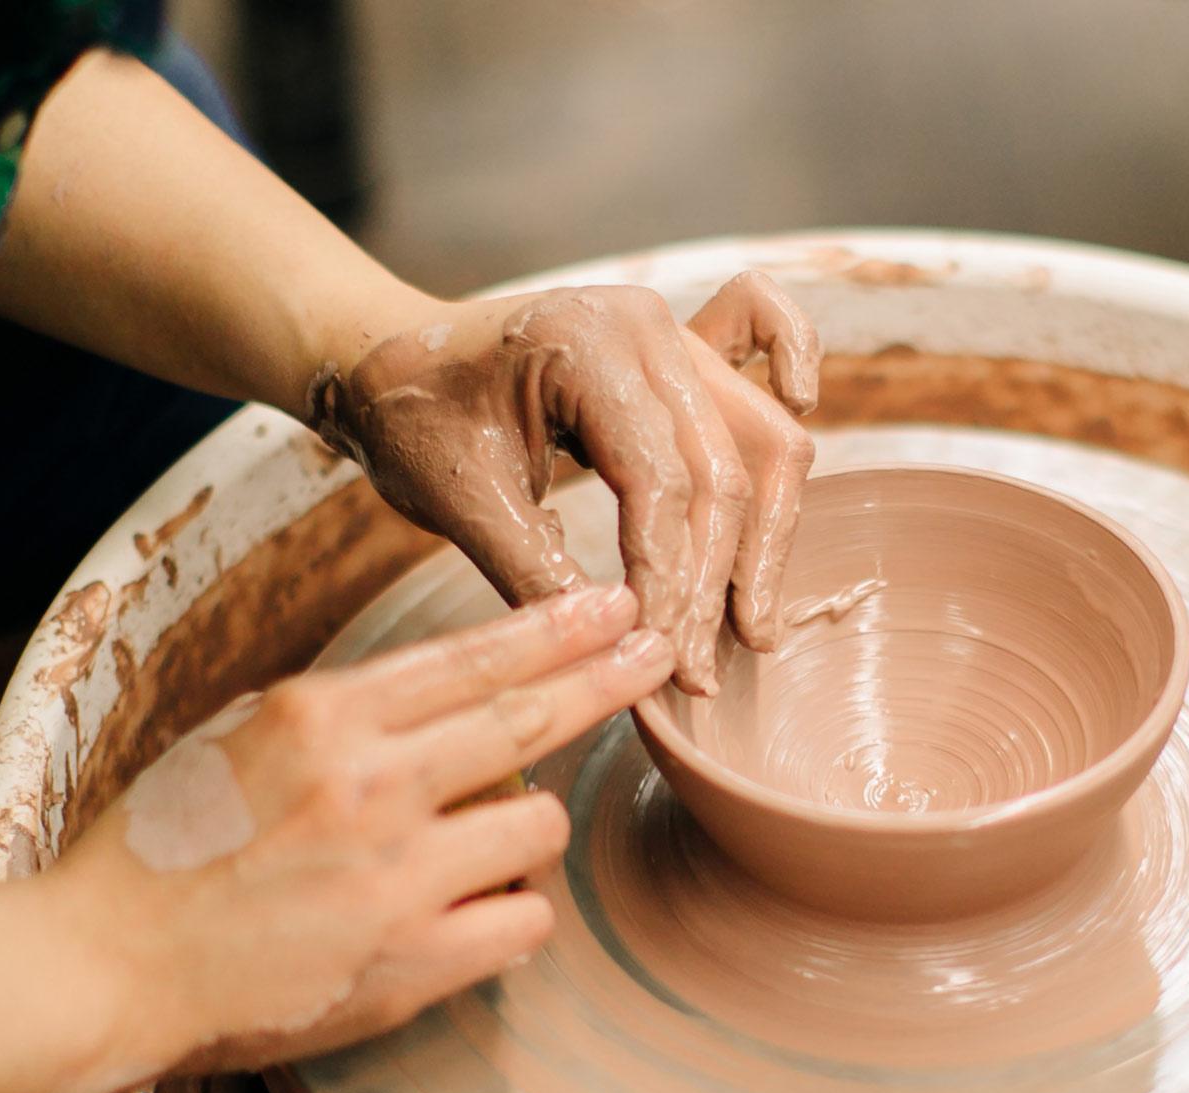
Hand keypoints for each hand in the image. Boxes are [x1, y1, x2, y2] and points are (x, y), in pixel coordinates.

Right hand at [54, 585, 669, 1074]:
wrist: (104, 968)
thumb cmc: (164, 847)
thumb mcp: (240, 737)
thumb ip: (345, 713)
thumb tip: (445, 696)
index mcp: (322, 716)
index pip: (472, 656)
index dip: (558, 629)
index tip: (614, 607)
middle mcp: (369, 785)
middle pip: (529, 717)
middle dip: (607, 679)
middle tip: (656, 654)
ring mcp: (397, 876)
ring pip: (539, 823)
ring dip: (524, 830)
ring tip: (468, 851)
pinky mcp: (413, 962)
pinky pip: (527, 922)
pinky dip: (508, 914)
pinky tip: (464, 916)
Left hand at [307, 272, 820, 695]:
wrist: (383, 358)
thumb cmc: (410, 418)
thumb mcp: (460, 501)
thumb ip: (537, 572)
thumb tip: (616, 652)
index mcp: (587, 343)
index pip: (664, 481)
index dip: (673, 580)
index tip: (665, 661)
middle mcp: (646, 325)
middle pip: (728, 466)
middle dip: (720, 579)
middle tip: (701, 671)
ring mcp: (669, 327)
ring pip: (762, 432)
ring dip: (768, 531)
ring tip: (753, 624)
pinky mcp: (675, 342)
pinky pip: (759, 329)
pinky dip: (795, 359)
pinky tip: (804, 405)